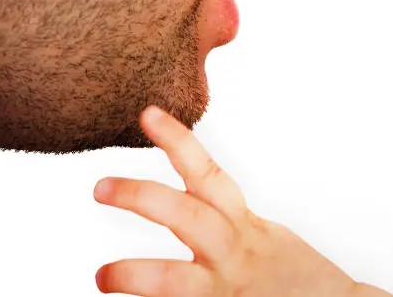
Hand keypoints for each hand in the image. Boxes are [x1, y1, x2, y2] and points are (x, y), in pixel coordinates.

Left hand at [94, 106, 388, 296]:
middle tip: (100, 186)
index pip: (208, 176)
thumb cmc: (293, 277)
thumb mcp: (263, 237)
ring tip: (102, 275)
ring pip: (178, 283)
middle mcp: (235, 256)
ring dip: (136, 276)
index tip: (148, 113)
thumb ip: (224, 221)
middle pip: (188, 218)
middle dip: (143, 198)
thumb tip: (181, 199)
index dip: (179, 142)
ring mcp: (229, 293)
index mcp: (244, 229)